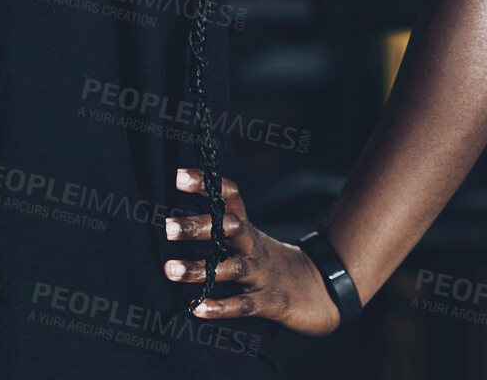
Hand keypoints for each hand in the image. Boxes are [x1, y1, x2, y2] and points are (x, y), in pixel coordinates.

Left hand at [163, 167, 343, 337]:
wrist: (319, 289)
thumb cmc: (267, 262)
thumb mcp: (246, 238)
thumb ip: (217, 227)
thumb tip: (173, 218)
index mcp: (246, 227)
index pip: (229, 196)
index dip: (207, 184)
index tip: (179, 176)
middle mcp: (252, 245)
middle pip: (229, 227)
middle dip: (198, 226)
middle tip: (167, 228)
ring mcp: (261, 274)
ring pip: (231, 267)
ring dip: (199, 268)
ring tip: (170, 269)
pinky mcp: (267, 302)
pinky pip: (242, 305)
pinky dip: (220, 307)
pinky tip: (197, 309)